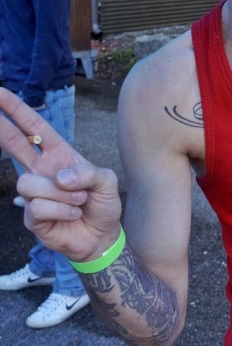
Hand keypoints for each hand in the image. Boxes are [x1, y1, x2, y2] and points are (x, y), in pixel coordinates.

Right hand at [0, 87, 121, 261]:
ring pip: (30, 183)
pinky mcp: (31, 217)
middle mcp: (42, 170)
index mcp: (59, 155)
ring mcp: (34, 194)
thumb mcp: (106, 181)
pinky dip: (62, 211)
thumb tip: (59, 177)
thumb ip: (87, 173)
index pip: (36, 128)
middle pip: (14, 144)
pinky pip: (38, 208)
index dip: (18, 110)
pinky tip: (72, 214)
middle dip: (1, 128)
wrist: (102, 235)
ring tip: (78, 201)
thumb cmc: (103, 203)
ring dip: (61, 194)